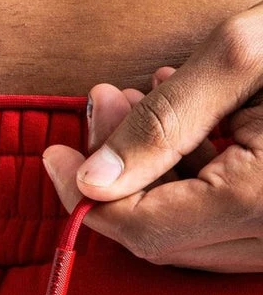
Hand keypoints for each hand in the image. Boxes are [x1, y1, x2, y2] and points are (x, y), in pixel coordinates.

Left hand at [42, 4, 262, 271]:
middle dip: (116, 177)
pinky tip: (189, 125)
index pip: (143, 229)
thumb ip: (163, 121)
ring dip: (151, 177)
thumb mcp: (245, 55)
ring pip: (192, 237)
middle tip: (99, 106)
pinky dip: (191, 183)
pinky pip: (228, 227)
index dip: (83, 196)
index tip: (51, 154)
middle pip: (162, 238)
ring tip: (138, 102)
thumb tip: (92, 180)